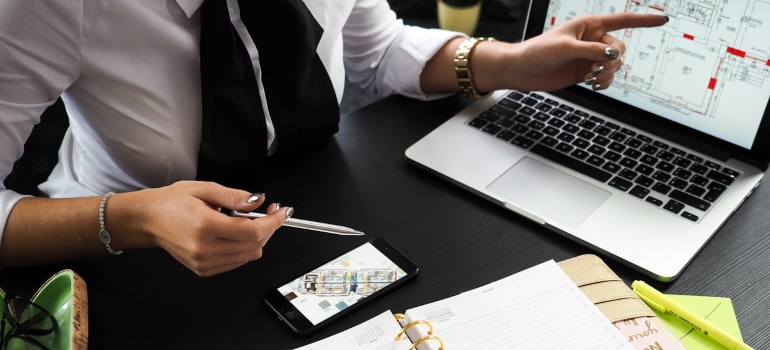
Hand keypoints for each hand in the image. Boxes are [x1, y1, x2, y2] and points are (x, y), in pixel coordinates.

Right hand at [121, 181, 288, 276]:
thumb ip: (234, 196)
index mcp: (205, 226)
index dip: (273, 222)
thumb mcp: (204, 189)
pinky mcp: (204, 270)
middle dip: (268, 228)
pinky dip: (244, 248)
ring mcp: (204, 263)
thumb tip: (258, 201)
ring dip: (257, 239)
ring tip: (247, 221)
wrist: (147, 221)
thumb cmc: (171, 202)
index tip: (282, 212)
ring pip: (249, 256)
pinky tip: (235, 234)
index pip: (252, 232)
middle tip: (269, 212)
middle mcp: (205, 248)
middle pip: (254, 245)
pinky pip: (237, 262)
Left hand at [493, 13, 667, 91]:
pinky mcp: (586, 72)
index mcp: (590, 25)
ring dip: (607, 74)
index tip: (663, 19)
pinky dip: (604, 83)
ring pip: (615, 65)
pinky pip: (606, 78)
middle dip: (611, 61)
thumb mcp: (565, 48)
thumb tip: (614, 55)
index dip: (644, 20)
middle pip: (620, 48)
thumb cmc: (538, 51)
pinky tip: (594, 85)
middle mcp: (593, 40)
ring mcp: (590, 57)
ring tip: (589, 78)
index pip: (623, 20)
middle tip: (594, 70)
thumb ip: (592, 51)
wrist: (523, 70)